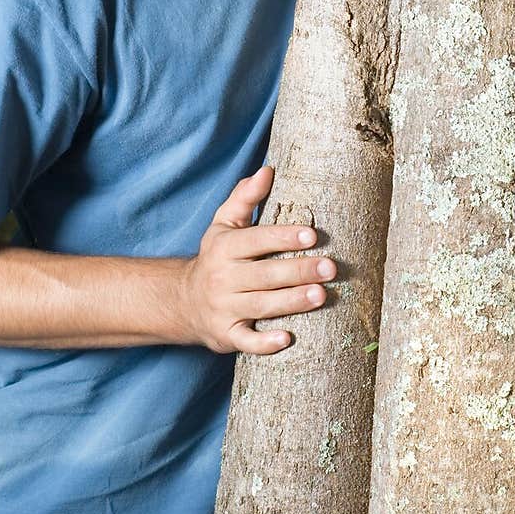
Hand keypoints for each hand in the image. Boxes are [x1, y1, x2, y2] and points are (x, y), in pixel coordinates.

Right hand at [181, 165, 335, 353]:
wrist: (184, 301)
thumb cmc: (217, 257)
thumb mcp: (224, 224)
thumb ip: (245, 197)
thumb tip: (268, 170)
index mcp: (225, 248)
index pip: (256, 240)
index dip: (284, 237)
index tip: (312, 234)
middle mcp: (223, 278)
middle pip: (265, 274)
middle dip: (299, 271)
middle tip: (331, 267)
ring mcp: (224, 309)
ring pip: (261, 306)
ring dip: (292, 302)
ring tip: (321, 295)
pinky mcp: (227, 336)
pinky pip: (246, 342)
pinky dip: (265, 343)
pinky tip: (288, 338)